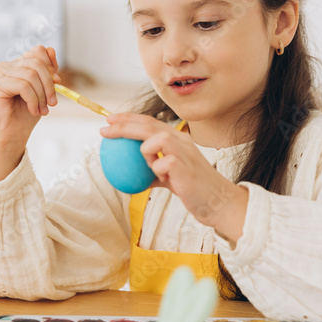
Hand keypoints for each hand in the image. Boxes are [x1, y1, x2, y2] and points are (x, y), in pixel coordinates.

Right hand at [0, 46, 59, 182]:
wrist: (12, 135)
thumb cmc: (25, 114)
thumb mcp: (42, 90)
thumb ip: (46, 72)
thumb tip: (51, 49)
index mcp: (16, 65)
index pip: (37, 51)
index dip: (50, 66)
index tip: (58, 83)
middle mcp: (5, 66)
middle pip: (36, 63)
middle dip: (49, 84)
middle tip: (53, 102)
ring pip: (31, 75)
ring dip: (42, 95)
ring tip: (42, 110)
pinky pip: (23, 86)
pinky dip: (33, 100)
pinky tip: (33, 110)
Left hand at [100, 113, 248, 242]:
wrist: (217, 202)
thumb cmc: (194, 190)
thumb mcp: (171, 177)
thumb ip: (155, 171)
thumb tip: (133, 175)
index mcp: (178, 139)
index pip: (150, 122)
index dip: (129, 118)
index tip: (110, 120)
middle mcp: (180, 140)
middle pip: (147, 125)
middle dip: (123, 124)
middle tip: (104, 129)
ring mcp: (182, 150)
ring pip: (152, 140)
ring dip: (145, 153)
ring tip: (154, 169)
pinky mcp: (182, 164)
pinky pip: (159, 163)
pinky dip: (157, 172)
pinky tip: (167, 180)